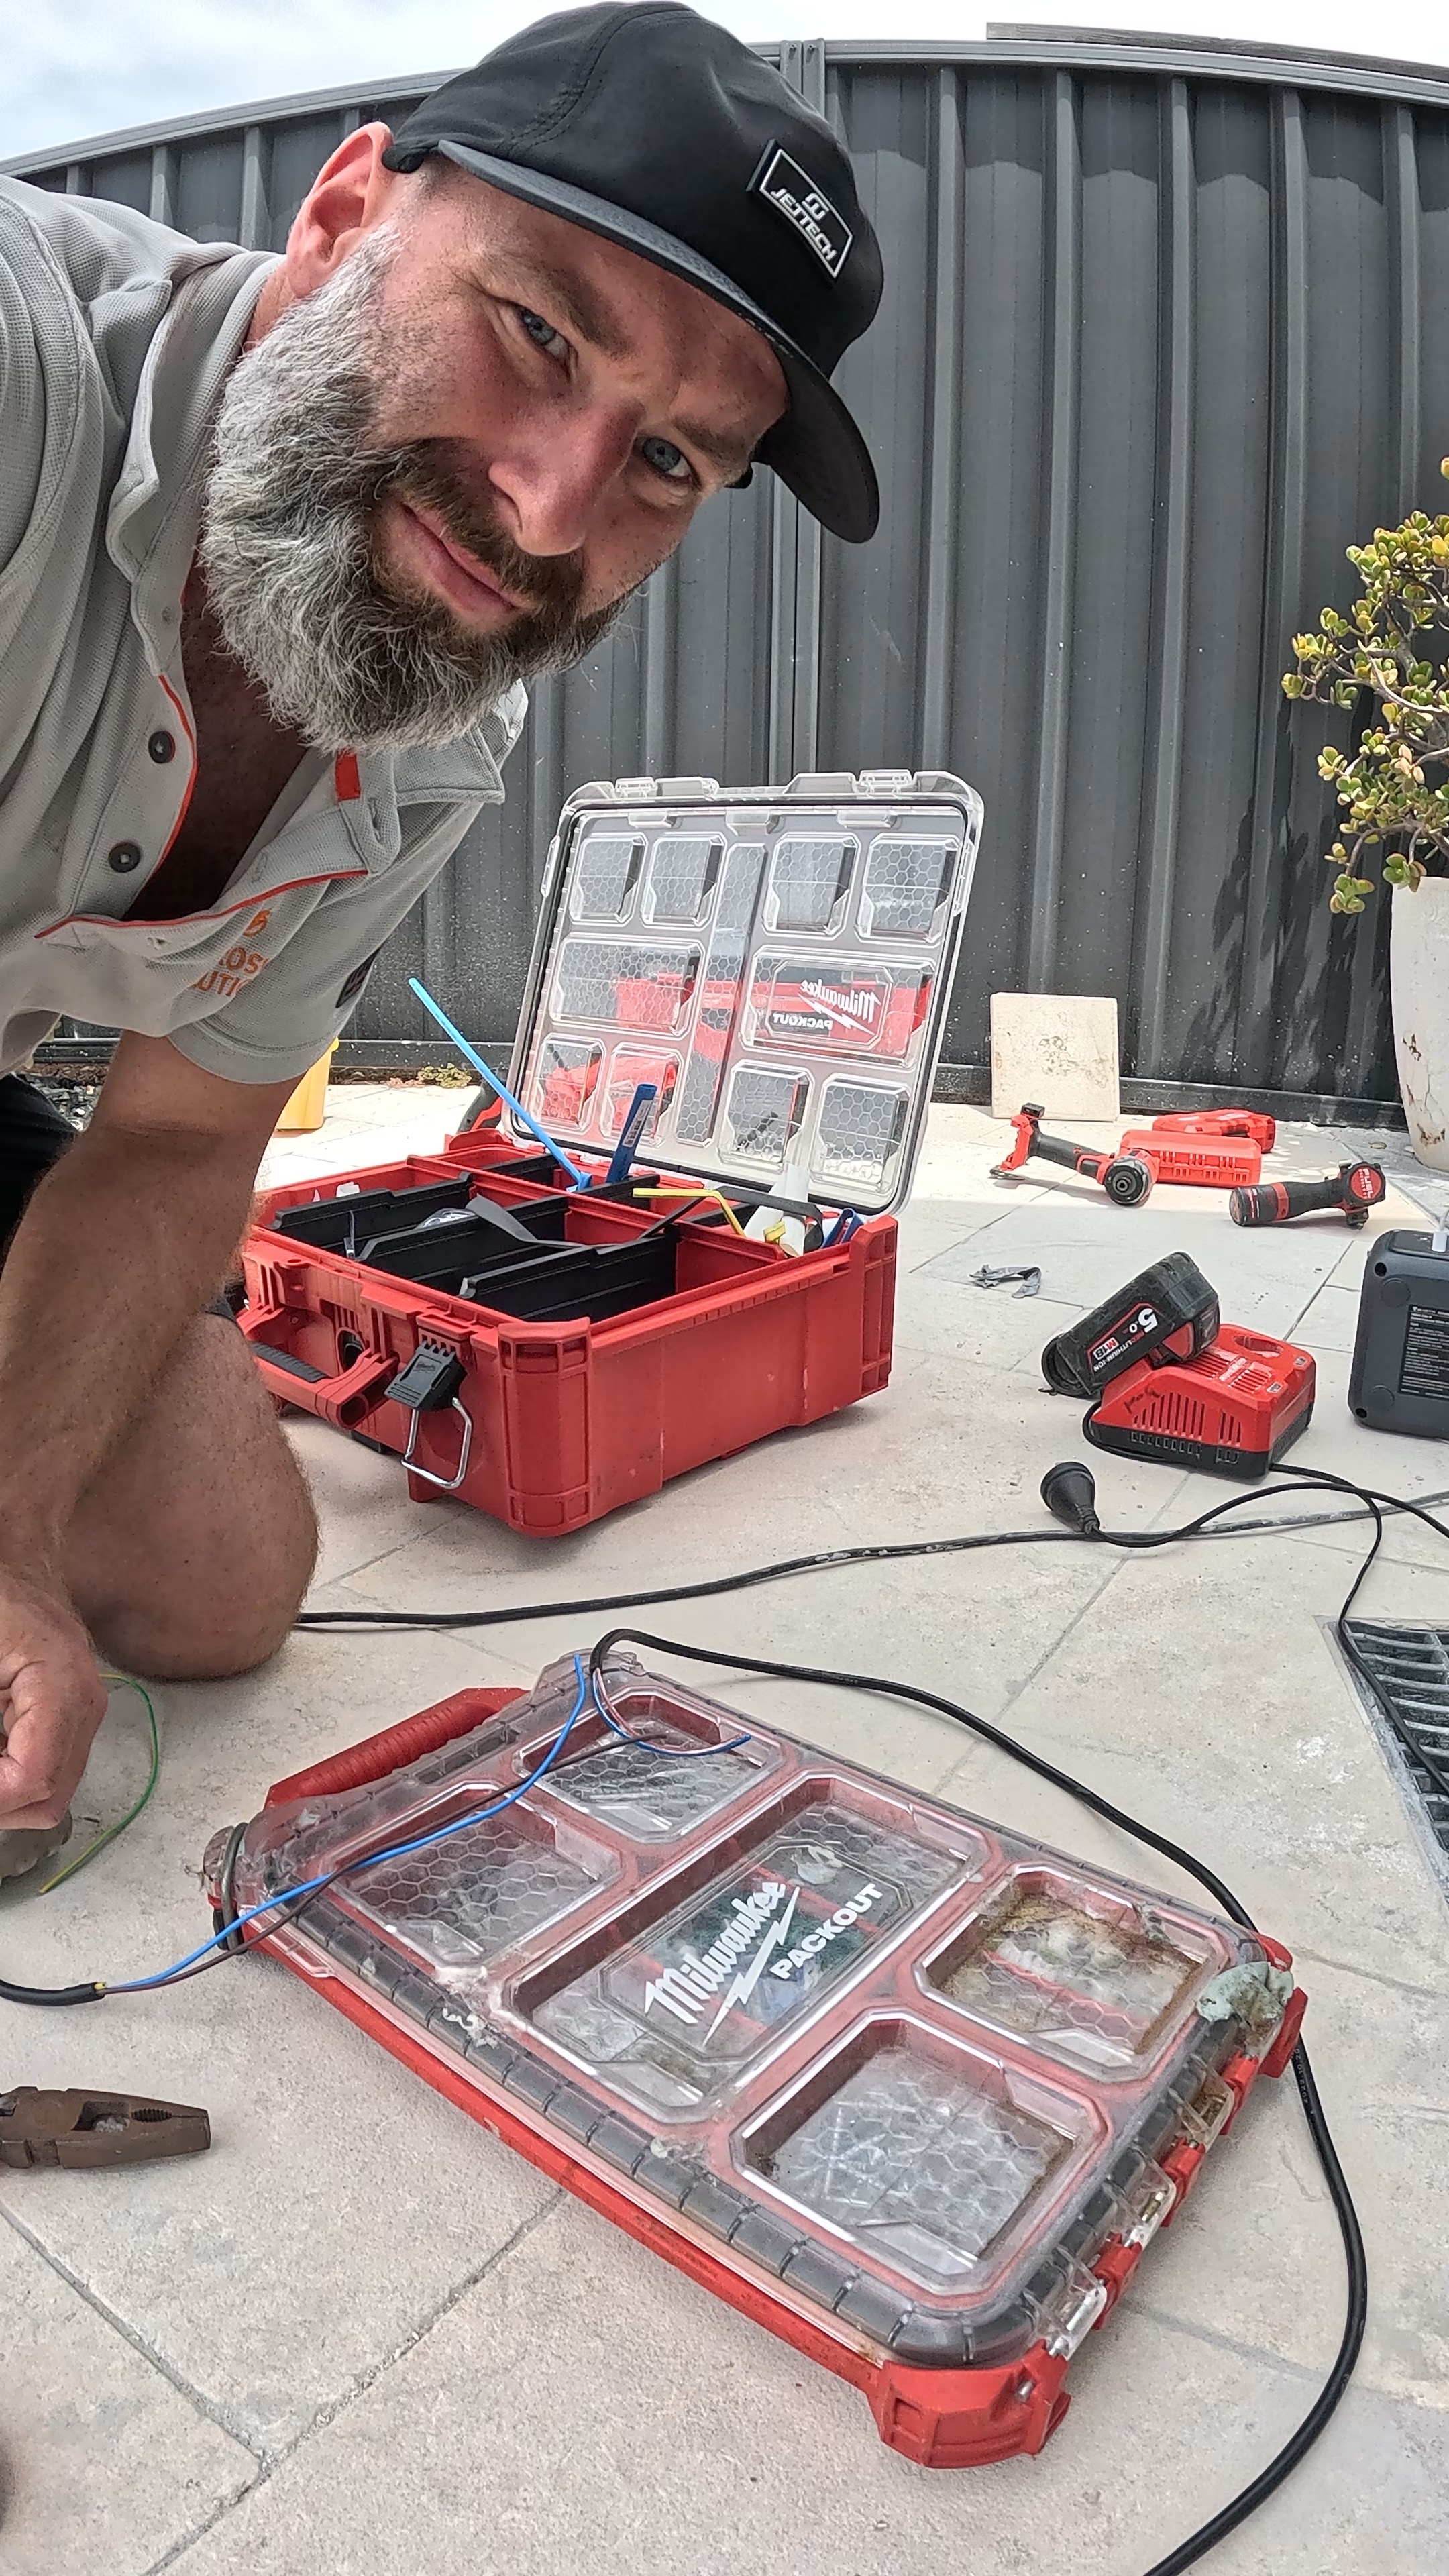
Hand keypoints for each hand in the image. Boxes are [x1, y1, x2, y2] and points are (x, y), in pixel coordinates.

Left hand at [0, 1567, 107, 1826]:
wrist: (19, 1560)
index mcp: (62, 1686)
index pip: (33, 1778)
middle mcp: (86, 1705)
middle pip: (47, 1799)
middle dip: (2, 1801)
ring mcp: (84, 1711)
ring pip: (49, 1793)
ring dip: (6, 1789)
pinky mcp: (73, 1714)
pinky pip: (46, 1769)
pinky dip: (11, 1774)